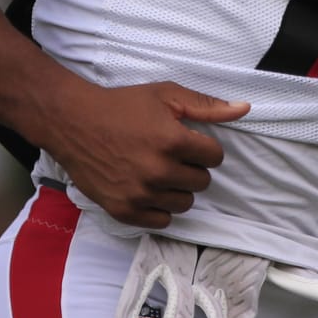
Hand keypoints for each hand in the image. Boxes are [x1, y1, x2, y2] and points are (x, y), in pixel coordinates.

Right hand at [44, 81, 249, 228]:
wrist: (74, 123)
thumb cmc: (121, 106)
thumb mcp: (166, 95)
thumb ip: (207, 106)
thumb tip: (244, 109)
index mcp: (173, 142)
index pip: (215, 157)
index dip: (205, 147)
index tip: (189, 141)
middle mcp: (158, 171)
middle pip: (201, 182)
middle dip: (192, 168)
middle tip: (171, 155)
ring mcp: (140, 194)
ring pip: (184, 204)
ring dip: (178, 189)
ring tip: (160, 171)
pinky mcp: (123, 210)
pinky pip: (161, 221)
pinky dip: (159, 208)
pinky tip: (149, 189)